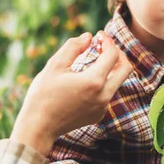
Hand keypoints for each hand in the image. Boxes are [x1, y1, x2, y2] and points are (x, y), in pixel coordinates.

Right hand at [10, 32, 131, 154]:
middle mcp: (104, 96)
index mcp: (94, 81)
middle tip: (103, 47)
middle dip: (117, 54)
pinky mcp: (98, 114)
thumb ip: (73, 47)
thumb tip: (88, 37)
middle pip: (126, 69)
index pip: (113, 54)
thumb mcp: (55, 65)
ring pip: (118, 81)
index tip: (98, 35)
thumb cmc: (43, 95)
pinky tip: (85, 78)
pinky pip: (107, 93)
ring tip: (95, 59)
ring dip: (110, 68)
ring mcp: (103, 107)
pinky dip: (102, 82)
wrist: (38, 127)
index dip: (107, 41)